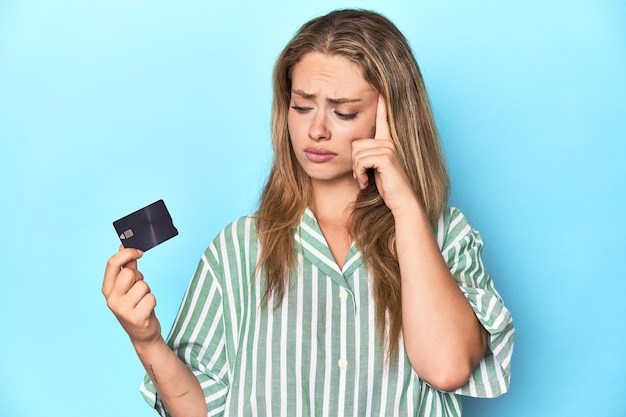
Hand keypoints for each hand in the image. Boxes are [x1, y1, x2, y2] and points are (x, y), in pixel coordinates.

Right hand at [102, 247, 161, 346]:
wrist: (142, 333)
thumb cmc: (136, 305)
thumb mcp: (129, 286)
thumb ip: (127, 268)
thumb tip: (124, 247)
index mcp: (107, 289)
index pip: (112, 264)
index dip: (127, 253)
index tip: (139, 252)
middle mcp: (111, 299)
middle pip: (129, 273)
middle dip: (139, 277)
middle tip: (139, 288)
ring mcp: (122, 310)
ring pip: (143, 285)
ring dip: (147, 291)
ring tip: (142, 301)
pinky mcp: (136, 318)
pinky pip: (151, 298)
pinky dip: (153, 301)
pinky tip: (147, 310)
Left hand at [352, 95, 416, 211]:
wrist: (401, 201)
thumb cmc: (387, 187)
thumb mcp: (374, 169)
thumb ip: (366, 156)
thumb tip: (354, 148)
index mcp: (387, 142)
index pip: (383, 119)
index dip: (381, 105)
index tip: (380, 90)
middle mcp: (389, 142)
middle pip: (356, 144)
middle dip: (354, 163)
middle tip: (362, 176)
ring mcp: (388, 148)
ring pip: (356, 154)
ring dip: (356, 171)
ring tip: (366, 180)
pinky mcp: (386, 157)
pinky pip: (360, 161)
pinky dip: (359, 174)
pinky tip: (367, 182)